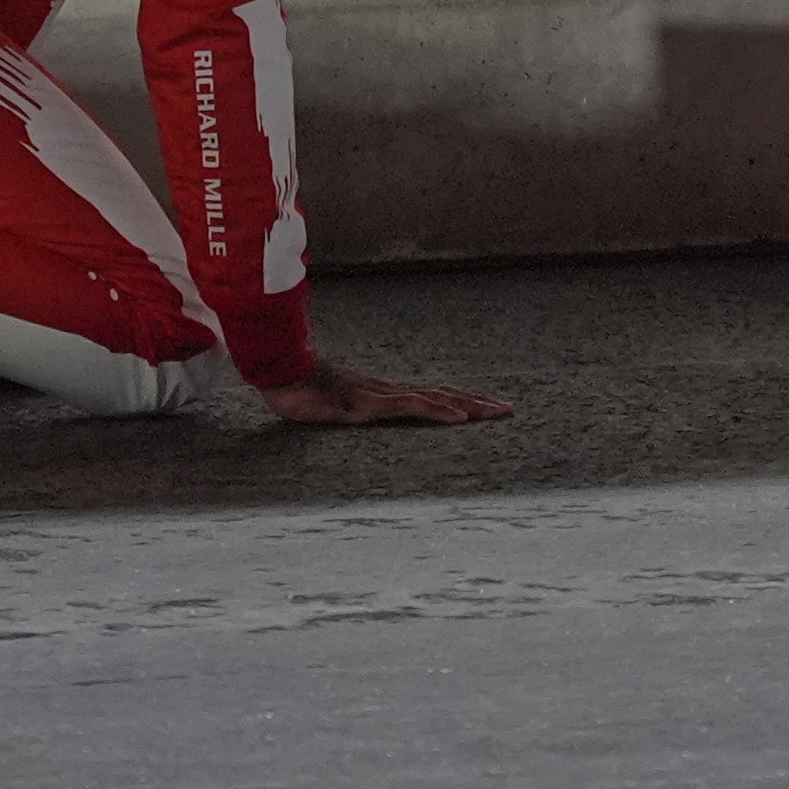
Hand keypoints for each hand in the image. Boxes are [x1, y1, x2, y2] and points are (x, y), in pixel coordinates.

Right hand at [257, 359, 512, 426]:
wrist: (279, 370)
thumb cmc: (299, 388)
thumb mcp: (331, 409)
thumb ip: (346, 412)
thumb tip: (351, 419)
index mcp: (383, 394)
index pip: (431, 395)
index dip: (459, 400)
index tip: (486, 408)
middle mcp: (389, 391)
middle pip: (443, 394)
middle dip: (477, 402)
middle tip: (509, 410)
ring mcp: (382, 395)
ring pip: (435, 399)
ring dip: (468, 406)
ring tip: (496, 412)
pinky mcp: (371, 403)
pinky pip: (411, 408)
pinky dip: (439, 411)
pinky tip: (459, 418)